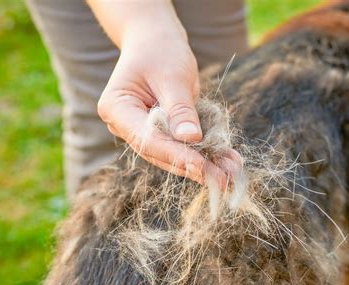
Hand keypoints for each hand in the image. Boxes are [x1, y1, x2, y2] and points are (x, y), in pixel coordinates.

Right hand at [88, 0, 229, 185]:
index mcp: (116, 108)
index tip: (203, 168)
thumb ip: (180, 109)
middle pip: (160, 153)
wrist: (157, 40)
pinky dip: (205, 153)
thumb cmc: (161, 50)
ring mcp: (142, 131)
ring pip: (173, 155)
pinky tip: (228, 161)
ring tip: (231, 173)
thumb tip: (191, 139)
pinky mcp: (160, 133)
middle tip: (224, 180)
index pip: (147, 140)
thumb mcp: (173, 76)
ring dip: (204, 164)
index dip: (177, 155)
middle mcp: (125, 125)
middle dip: (194, 167)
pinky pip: (182, 146)